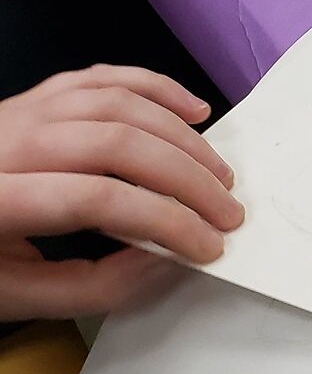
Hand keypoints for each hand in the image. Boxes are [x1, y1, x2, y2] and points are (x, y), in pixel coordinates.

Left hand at [0, 65, 240, 320]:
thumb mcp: (12, 296)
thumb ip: (93, 287)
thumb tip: (170, 259)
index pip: (98, 199)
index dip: (165, 222)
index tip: (209, 248)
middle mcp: (6, 143)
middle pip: (117, 143)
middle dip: (186, 179)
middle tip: (228, 212)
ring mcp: (20, 110)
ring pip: (119, 105)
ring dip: (181, 137)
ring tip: (218, 172)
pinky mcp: (35, 96)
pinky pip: (104, 78)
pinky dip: (156, 87)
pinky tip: (193, 110)